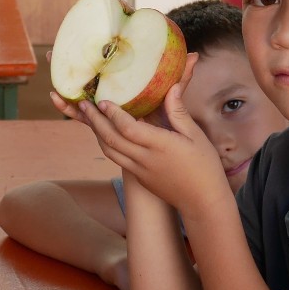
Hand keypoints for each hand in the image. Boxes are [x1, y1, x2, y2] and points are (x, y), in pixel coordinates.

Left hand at [69, 55, 230, 214]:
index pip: (128, 127)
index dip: (112, 113)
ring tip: (90, 117)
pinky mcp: (139, 178)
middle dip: (94, 120)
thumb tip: (171, 87)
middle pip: (111, 138)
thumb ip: (178, 112)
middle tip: (84, 104)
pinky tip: (107, 134)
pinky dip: (108, 144)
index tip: (102, 100)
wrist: (202, 202)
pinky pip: (117, 159)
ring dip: (97, 133)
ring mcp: (139, 171)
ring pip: (109, 151)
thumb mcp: (196, 136)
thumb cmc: (204, 166)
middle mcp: (144, 159)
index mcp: (159, 146)